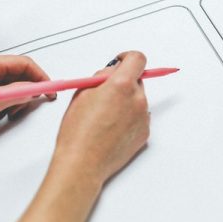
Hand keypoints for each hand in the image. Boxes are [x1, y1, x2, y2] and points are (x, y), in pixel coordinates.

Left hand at [0, 55, 53, 138]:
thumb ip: (17, 93)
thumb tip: (35, 89)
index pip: (24, 63)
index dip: (40, 77)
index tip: (50, 90)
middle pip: (19, 74)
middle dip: (27, 90)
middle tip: (28, 105)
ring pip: (12, 85)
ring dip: (15, 100)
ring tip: (8, 113)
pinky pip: (2, 94)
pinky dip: (6, 105)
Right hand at [13, 51, 150, 221]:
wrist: (83, 163)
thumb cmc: (77, 131)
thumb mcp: (82, 93)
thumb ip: (101, 78)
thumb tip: (112, 71)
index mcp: (121, 85)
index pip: (138, 59)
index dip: (128, 58)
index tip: (120, 61)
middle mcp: (137, 99)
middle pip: (137, 80)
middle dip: (123, 82)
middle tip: (104, 94)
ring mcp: (143, 116)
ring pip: (137, 99)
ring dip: (125, 101)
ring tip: (104, 117)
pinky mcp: (145, 132)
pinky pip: (139, 117)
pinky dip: (129, 118)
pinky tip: (111, 129)